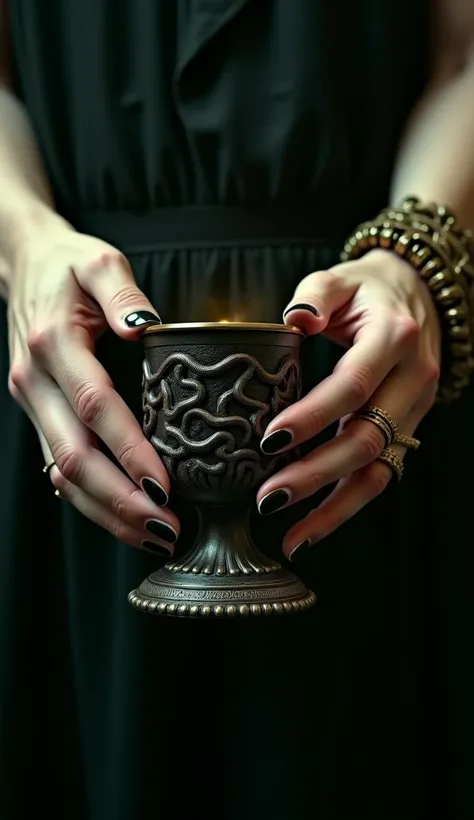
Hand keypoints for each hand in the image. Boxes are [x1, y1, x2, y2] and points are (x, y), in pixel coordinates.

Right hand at [7, 221, 179, 555]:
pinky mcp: (36, 415)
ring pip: (61, 474)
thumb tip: (147, 326)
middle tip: (166, 527)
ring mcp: (30, 403)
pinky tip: (124, 517)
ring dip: (105, 511)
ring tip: (153, 534)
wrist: (24, 265)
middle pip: (74, 456)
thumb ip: (123, 292)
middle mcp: (35, 381)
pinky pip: (57, 469)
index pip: (94, 406)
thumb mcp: (99, 261)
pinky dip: (90, 500)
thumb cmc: (68, 265)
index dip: (129, 449)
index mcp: (54, 342)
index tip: (165, 483)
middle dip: (120, 500)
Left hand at [256, 249, 440, 559]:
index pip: (352, 385)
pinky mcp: (406, 430)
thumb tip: (294, 320)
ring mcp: (415, 411)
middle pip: (366, 438)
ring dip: (333, 507)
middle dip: (315, 474)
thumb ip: (314, 295)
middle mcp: (412, 379)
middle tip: (267, 497)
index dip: (312, 416)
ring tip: (290, 536)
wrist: (415, 294)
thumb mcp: (339, 277)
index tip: (270, 440)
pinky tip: (311, 528)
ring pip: (378, 470)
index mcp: (394, 337)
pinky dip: (346, 506)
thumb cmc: (366, 289)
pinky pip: (380, 475)